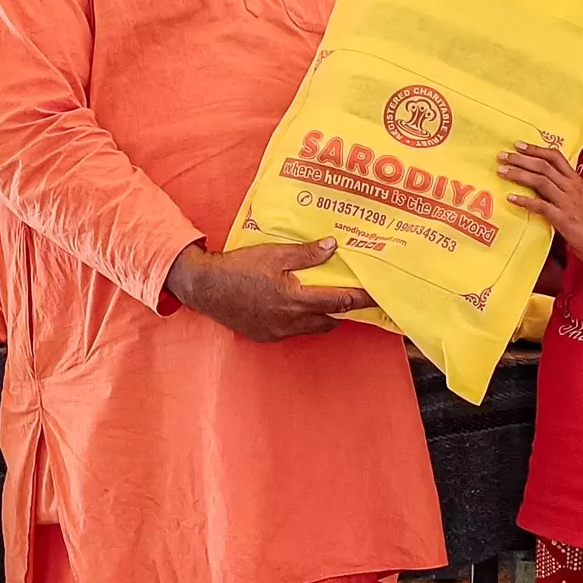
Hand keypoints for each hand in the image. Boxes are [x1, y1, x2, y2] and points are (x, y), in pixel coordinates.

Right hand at [164, 240, 372, 342]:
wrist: (205, 287)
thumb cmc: (239, 267)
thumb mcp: (274, 253)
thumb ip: (306, 253)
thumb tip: (333, 246)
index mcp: (295, 299)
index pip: (339, 301)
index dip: (361, 299)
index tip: (377, 296)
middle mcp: (289, 321)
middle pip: (329, 320)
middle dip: (344, 311)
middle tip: (355, 298)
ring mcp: (277, 332)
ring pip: (311, 328)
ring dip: (322, 316)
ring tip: (327, 300)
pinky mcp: (265, 336)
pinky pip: (292, 331)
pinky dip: (301, 321)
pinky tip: (297, 307)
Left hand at [497, 144, 582, 266]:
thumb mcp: (578, 201)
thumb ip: (561, 191)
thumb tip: (539, 185)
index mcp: (575, 181)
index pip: (555, 157)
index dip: (536, 149)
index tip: (518, 145)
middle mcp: (571, 187)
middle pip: (543, 166)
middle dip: (520, 159)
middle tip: (502, 156)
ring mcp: (567, 202)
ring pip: (540, 181)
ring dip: (519, 174)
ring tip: (502, 172)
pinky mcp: (563, 219)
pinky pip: (541, 205)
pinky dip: (524, 200)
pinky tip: (511, 198)